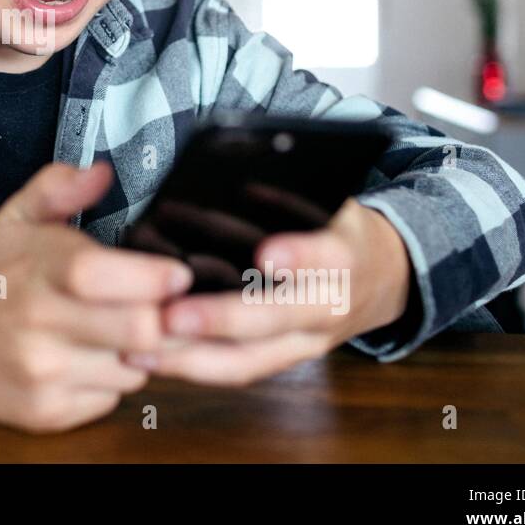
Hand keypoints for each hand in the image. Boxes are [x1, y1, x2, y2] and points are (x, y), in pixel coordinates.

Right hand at [0, 160, 193, 432]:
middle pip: (141, 332)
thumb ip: (59, 187)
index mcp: (42, 271)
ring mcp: (44, 373)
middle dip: (166, 321)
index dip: (159, 278)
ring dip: (138, 353)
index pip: (114, 277)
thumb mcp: (15, 218)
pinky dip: (111, 380)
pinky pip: (110, 400)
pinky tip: (90, 359)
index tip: (177, 275)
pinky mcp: (46, 411)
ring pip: (133, 370)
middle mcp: (42, 325)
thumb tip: (102, 171)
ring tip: (116, 332)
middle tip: (166, 309)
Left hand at [123, 184, 411, 385]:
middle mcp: (329, 306)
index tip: (266, 254)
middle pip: (277, 319)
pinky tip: (146, 358)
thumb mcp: (331, 200)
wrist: (385, 279)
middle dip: (222, 320)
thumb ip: (291, 187)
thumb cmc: (338, 227)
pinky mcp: (285, 360)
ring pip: (251, 359)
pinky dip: (191, 369)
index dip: (299, 256)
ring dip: (193, 359)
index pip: (328, 256)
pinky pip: (238, 370)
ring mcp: (307, 341)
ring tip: (140, 347)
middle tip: (171, 317)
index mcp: (345, 255)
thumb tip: (230, 154)